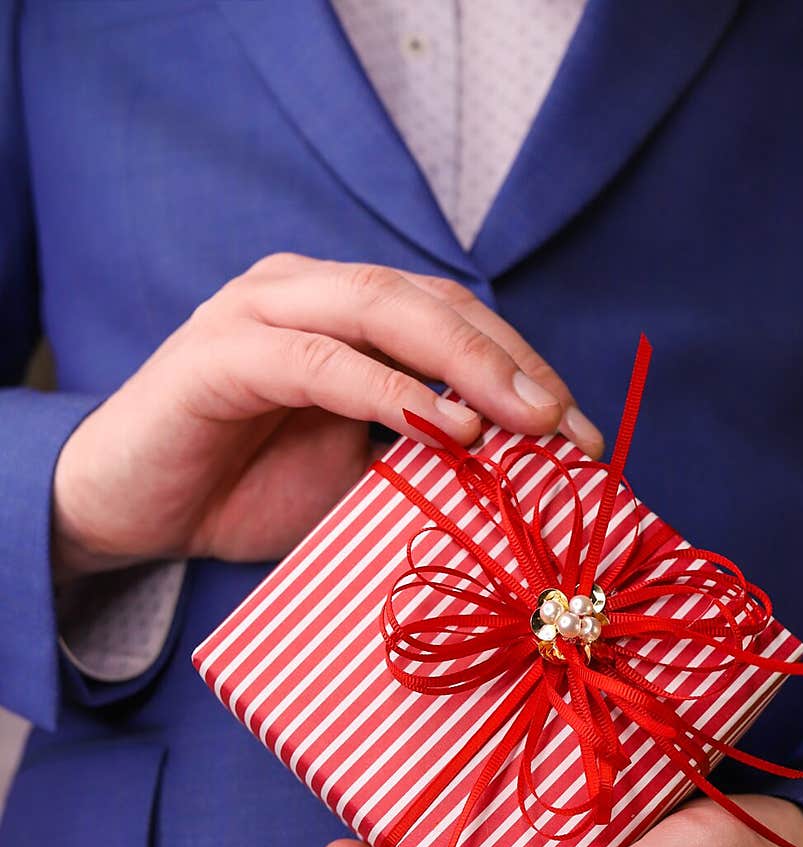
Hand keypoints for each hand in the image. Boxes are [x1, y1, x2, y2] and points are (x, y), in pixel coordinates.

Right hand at [52, 254, 601, 580]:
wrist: (129, 510)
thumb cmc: (242, 492)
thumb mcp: (354, 482)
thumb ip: (423, 464)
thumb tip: (520, 490)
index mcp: (346, 315)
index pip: (455, 319)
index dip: (525, 369)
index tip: (586, 438)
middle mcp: (309, 293)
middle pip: (432, 301)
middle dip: (510, 361)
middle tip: (570, 426)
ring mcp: (261, 313)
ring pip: (382, 310)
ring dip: (463, 362)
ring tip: (525, 421)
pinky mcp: (219, 354)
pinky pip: (318, 360)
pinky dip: (384, 389)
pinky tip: (439, 426)